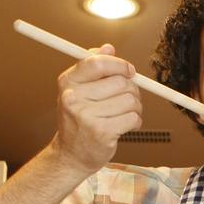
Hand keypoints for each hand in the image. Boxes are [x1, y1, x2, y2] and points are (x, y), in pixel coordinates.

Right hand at [52, 44, 142, 175]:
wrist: (71, 155)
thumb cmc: (78, 120)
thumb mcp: (79, 90)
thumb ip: (93, 67)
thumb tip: (108, 47)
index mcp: (67, 82)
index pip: (97, 62)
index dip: (119, 64)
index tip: (128, 71)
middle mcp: (73, 98)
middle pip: (120, 81)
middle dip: (132, 89)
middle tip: (128, 99)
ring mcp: (87, 116)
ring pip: (130, 100)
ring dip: (135, 107)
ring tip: (124, 114)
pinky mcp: (102, 132)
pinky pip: (133, 118)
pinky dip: (135, 121)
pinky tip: (125, 126)